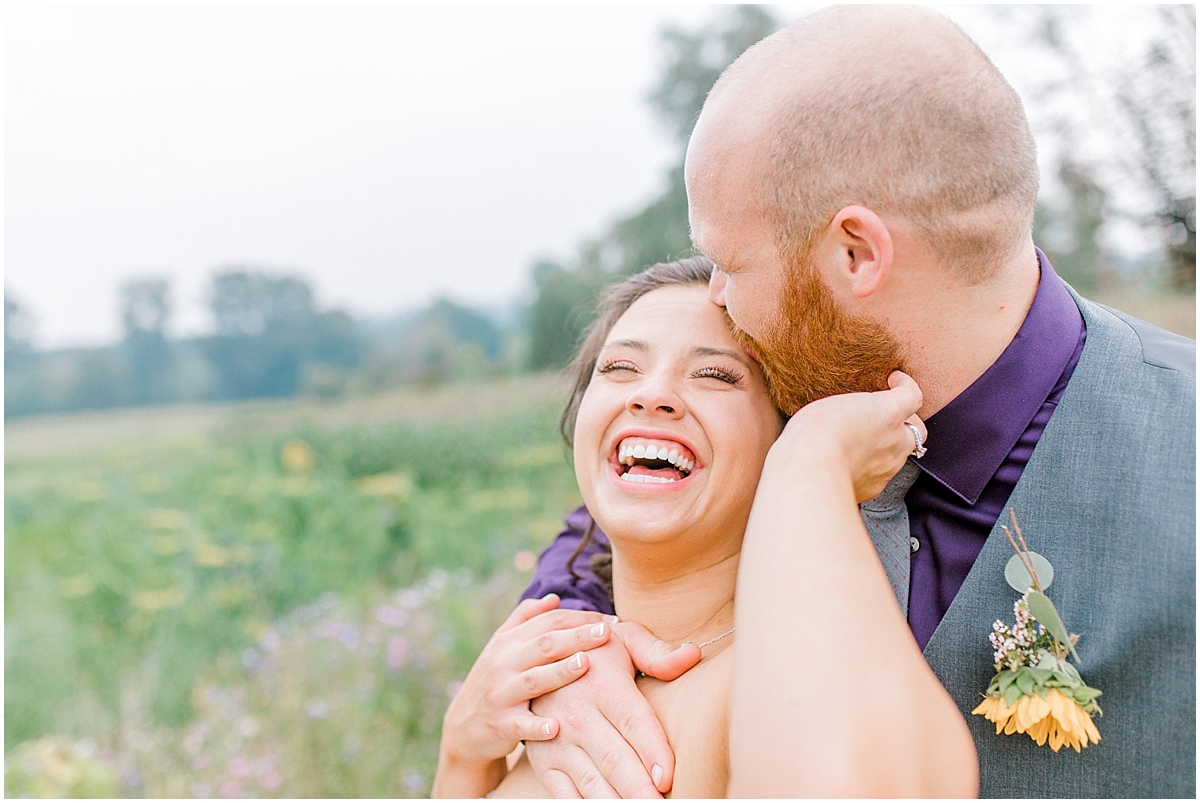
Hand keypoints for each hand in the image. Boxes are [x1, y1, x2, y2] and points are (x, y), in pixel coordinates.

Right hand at [433, 595, 613, 796]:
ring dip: (559, 672)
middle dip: (577, 637)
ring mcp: (500, 695)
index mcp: (508, 642)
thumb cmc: (494, 682)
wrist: (464, 728)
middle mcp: (503, 664)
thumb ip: (525, 619)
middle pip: (544, 645)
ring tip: (585, 664)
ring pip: (533, 680)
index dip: (579, 617)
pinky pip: (521, 725)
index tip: (609, 620)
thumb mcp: (501, 647)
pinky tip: (556, 727)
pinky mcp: (500, 726)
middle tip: (607, 632)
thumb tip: (554, 597)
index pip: (547, 622)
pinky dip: (537, 726)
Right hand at [526, 621, 700, 797]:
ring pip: (592, 784)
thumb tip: (691, 655)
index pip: (633, 722)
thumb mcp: (623, 641)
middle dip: (639, 791)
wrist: (539, 662)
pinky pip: (564, 797)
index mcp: (602, 686)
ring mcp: (558, 743)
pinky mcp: (545, 764)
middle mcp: (578, 717)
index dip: (652, 751)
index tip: (668, 778)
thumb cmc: (596, 654)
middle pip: (615, 761)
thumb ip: (657, 653)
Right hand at [777, 371, 925, 502]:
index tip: (895, 381)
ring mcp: (888, 467)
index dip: (905, 385)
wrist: (810, 475)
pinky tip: (849, 464)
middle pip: (917, 430)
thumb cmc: (814, 434)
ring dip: (886, 446)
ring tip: (861, 443)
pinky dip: (870, 468)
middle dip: (906, 423)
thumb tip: (852, 417)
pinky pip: (879, 475)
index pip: (912, 395)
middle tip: (887, 419)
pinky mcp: (875, 488)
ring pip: (898, 454)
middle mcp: (896, 440)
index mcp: (888, 412)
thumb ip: (852, 409)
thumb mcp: (831, 405)